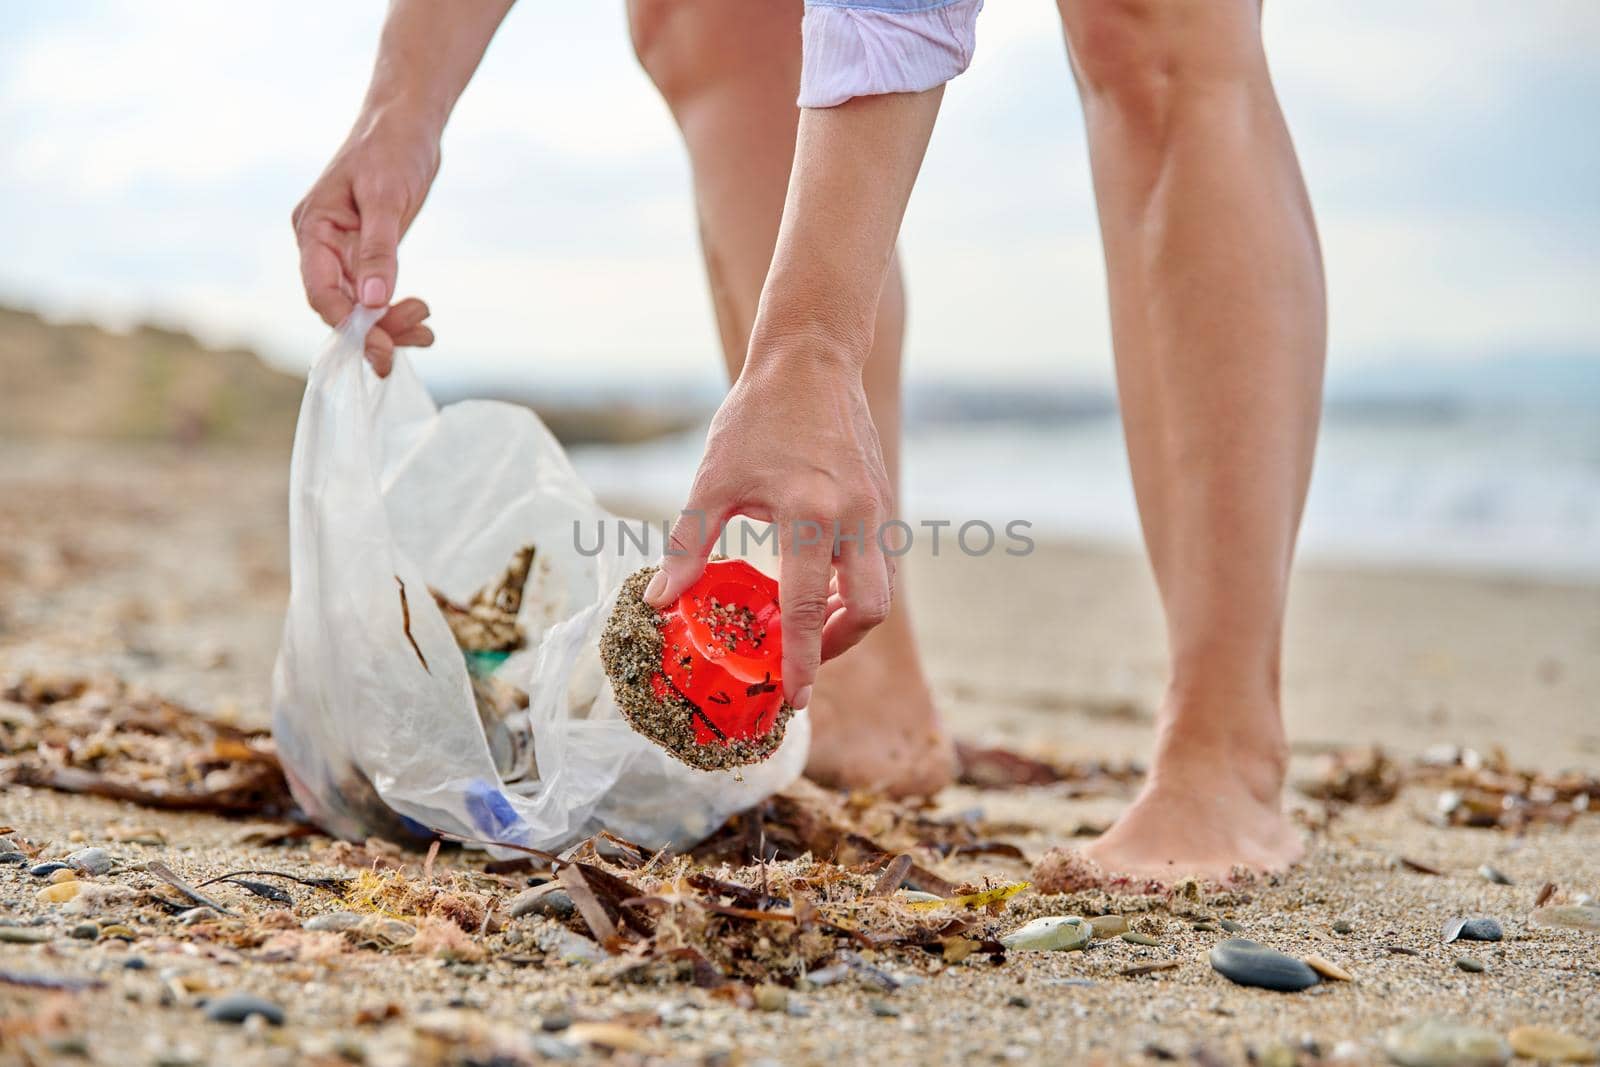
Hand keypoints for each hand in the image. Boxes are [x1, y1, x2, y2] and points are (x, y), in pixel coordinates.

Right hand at [292, 110, 438, 374]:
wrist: (407, 122)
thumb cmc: (392, 149)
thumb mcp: (386, 198)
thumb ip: (379, 251)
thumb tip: (372, 302)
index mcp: (313, 229)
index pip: (319, 291)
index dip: (347, 324)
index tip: (379, 347)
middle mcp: (322, 245)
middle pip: (340, 306)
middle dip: (375, 329)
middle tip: (417, 339)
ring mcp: (343, 251)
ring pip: (359, 306)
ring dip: (390, 325)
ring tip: (427, 330)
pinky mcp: (366, 253)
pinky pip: (375, 294)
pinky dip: (395, 311)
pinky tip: (421, 321)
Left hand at [644, 345, 895, 709]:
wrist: (811, 357)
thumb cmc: (757, 415)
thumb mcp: (713, 481)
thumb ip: (689, 546)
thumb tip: (661, 600)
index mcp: (812, 515)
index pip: (809, 608)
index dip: (801, 660)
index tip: (795, 699)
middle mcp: (856, 518)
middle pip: (869, 611)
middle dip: (838, 646)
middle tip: (800, 661)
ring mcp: (876, 509)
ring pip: (880, 589)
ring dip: (847, 617)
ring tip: (804, 626)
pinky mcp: (882, 500)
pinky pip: (878, 560)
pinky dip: (853, 584)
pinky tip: (816, 581)